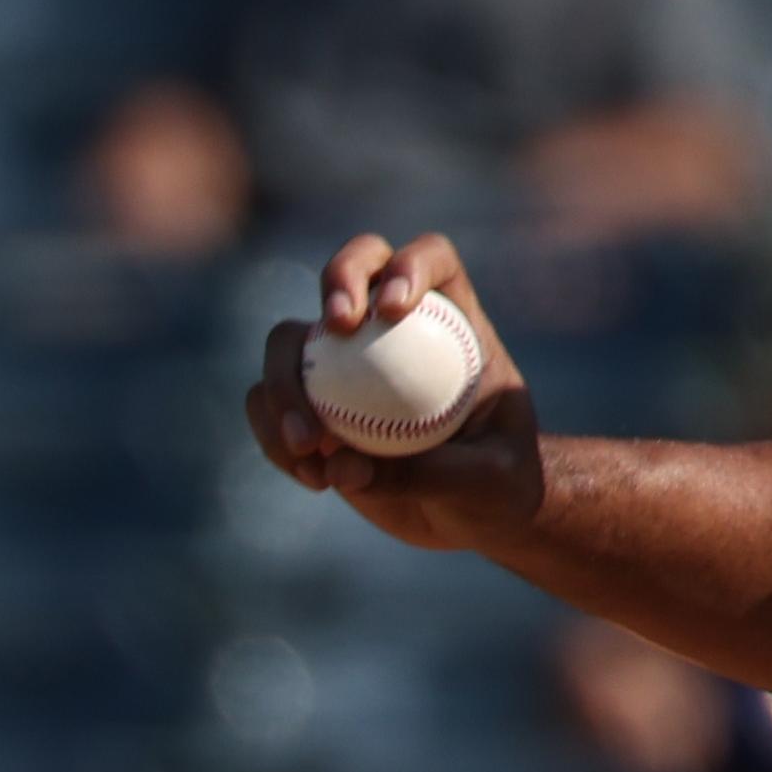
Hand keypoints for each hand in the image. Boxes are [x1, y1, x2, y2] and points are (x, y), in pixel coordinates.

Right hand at [245, 233, 545, 554]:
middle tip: (339, 327)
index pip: (432, 259)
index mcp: (455, 319)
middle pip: (354, 268)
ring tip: (311, 448)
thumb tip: (348, 463)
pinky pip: (268, 405)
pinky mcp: (310, 403)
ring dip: (285, 385)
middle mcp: (392, 325)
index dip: (409, 265)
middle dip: (340, 279)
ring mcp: (344, 361)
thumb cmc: (502, 481)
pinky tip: (314, 479)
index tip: (394, 309)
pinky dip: (276, 437)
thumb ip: (433, 469)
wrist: (476, 512)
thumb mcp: (491, 476)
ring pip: (290, 341)